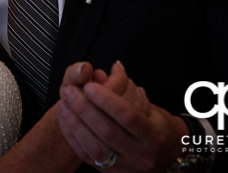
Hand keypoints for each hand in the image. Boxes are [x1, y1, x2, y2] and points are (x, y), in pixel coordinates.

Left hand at [57, 61, 184, 171]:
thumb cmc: (152, 124)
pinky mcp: (110, 172)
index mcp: (153, 135)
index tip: (89, 85)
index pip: (128, 116)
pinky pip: (86, 155)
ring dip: (74, 123)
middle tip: (70, 91)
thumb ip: (128, 88)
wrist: (164, 155)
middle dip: (84, 109)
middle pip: (108, 132)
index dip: (106, 100)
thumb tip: (115, 66)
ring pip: (95, 147)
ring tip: (63, 103)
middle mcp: (142, 154)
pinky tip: (64, 118)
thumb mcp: (148, 105)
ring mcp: (126, 167)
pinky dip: (72, 135)